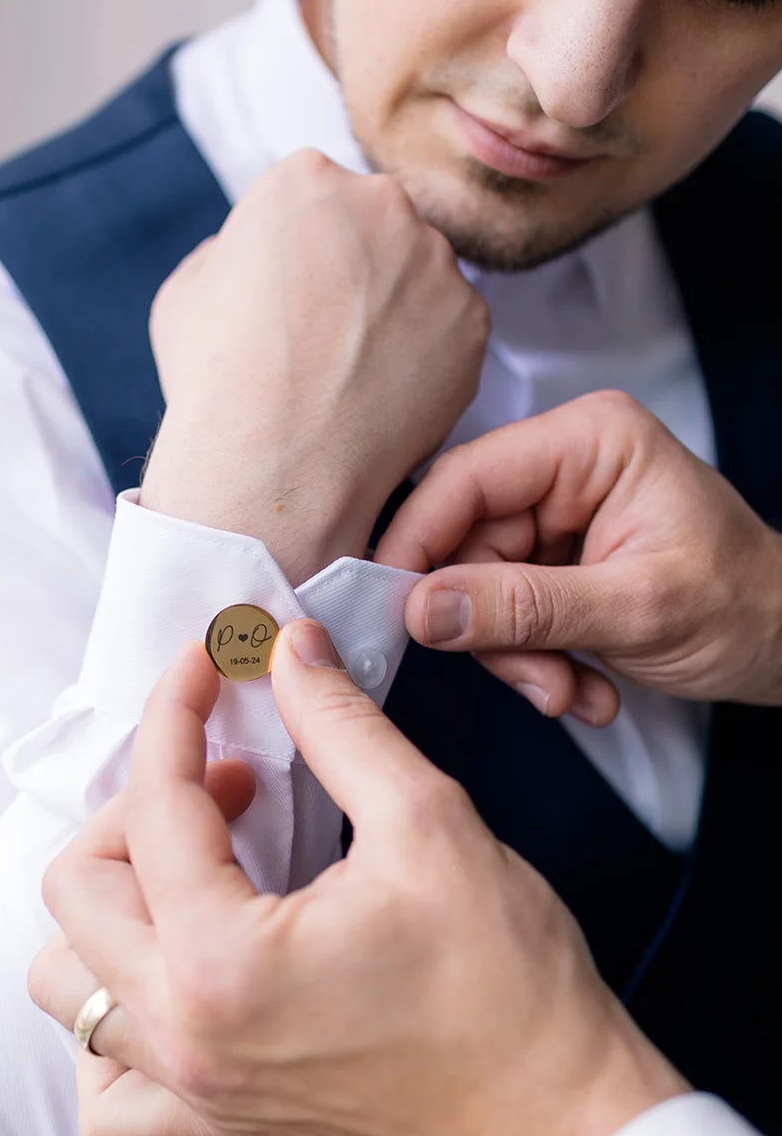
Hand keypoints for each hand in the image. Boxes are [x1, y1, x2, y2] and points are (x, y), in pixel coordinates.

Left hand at [32, 625, 687, 1135]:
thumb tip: (286, 650)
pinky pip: (108, 1094)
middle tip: (230, 776)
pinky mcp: (220, 1117)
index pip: (154, 807)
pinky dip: (110, 1025)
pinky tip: (167, 976)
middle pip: (80, 889)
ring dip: (110, 907)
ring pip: (67, 987)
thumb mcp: (428, 822)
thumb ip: (338, 725)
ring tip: (194, 868)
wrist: (557, 1110)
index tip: (209, 663)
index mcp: (223, 961)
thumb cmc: (507, 979)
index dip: (176, 712)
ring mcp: (194, 1087)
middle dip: (142, 805)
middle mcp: (183, 1034)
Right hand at [141, 150, 489, 586]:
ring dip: (396, 313)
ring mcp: (436, 261)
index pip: (316, 198)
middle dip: (358, 272)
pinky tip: (385, 397)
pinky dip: (428, 361)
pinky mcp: (472, 321)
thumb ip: (227, 252)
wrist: (274, 467)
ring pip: (421, 278)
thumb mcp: (184, 294)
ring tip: (354, 376)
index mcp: (305, 180)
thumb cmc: (217, 384)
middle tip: (326, 339)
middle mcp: (382, 202)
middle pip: (377, 228)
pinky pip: (452, 332)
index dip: (300, 253)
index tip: (291, 298)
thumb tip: (251, 256)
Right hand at [378, 390, 781, 721]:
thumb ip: (525, 608)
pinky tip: (587, 685)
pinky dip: (535, 662)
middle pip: (464, 543)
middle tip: (535, 682)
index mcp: (589, 443)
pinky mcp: (552, 564)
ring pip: (476, 590)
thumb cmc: (744, 607)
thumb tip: (424, 610)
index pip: (465, 481)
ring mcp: (556, 518)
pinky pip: (503, 614)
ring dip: (517, 657)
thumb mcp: (635, 611)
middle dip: (489, 626)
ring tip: (573, 692)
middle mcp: (564, 469)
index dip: (417, 545)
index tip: (391, 611)